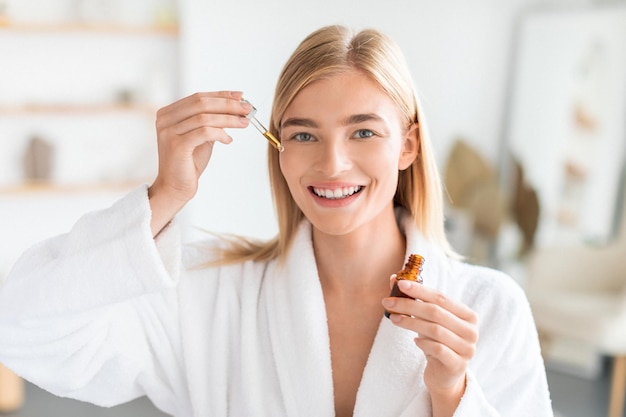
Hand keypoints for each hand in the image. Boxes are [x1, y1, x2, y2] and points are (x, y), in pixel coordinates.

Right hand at [148, 91, 251, 234]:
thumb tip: (236, 105)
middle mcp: (165, 119)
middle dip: (228, 104)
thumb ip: (211, 120)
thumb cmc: (189, 161)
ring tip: (244, 123)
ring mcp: (169, 131)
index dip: (221, 95)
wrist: (175, 187)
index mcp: (169, 113)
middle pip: (201, 103)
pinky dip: (220, 134)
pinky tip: (229, 140)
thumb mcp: (201, 136)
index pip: (198, 97)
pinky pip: (204, 132)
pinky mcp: (177, 145)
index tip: (240, 96)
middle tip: (247, 108)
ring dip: (229, 119)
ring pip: (205, 117)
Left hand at [381, 279, 478, 415]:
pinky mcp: (458, 365)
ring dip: (410, 322)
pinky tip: (414, 341)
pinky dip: (423, 343)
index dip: (420, 290)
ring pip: (435, 330)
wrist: (445, 375)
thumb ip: (414, 300)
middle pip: (436, 312)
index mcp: (468, 315)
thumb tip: (393, 279)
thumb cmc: (436, 342)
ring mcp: (467, 349)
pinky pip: (438, 349)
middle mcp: (471, 331)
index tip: (400, 283)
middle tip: (388, 302)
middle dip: (409, 305)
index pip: (441, 297)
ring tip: (394, 319)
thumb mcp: (427, 320)